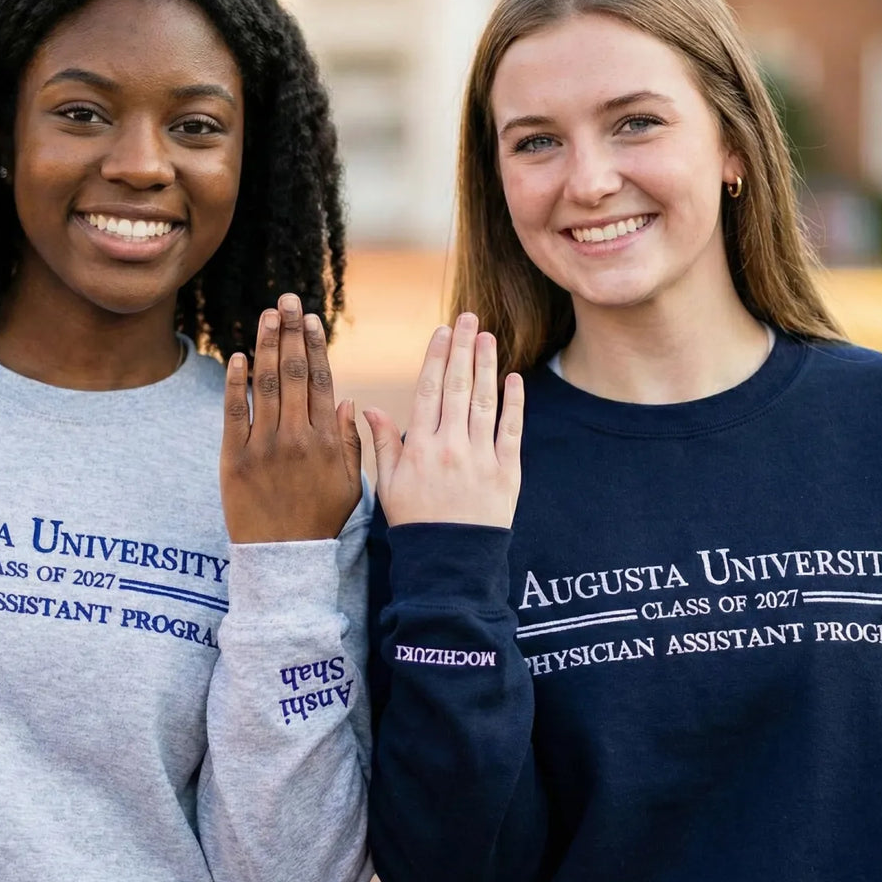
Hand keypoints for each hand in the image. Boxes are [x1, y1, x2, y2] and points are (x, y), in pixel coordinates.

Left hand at [221, 293, 361, 543]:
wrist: (284, 558)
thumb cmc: (321, 520)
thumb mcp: (351, 484)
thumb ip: (352, 442)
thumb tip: (349, 401)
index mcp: (327, 441)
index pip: (322, 382)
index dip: (315, 346)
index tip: (311, 319)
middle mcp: (297, 438)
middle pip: (294, 374)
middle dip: (290, 332)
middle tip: (287, 299)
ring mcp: (264, 447)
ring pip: (265, 386)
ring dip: (265, 346)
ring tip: (267, 315)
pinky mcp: (234, 459)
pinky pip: (234, 414)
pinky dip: (235, 384)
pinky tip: (236, 357)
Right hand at [364, 312, 522, 527]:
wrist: (449, 563)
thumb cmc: (415, 523)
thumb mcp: (387, 485)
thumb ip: (381, 444)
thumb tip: (368, 407)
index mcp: (418, 448)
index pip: (428, 390)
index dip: (436, 356)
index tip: (442, 331)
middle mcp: (450, 447)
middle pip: (457, 387)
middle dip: (463, 349)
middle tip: (469, 318)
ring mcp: (480, 458)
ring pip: (484, 402)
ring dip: (486, 366)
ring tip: (488, 337)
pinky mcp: (506, 472)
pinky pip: (510, 430)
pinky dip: (513, 403)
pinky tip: (513, 379)